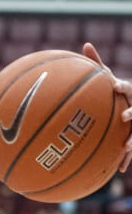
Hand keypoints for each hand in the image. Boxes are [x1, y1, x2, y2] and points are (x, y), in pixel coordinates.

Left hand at [83, 42, 131, 170]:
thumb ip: (98, 62)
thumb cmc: (116, 89)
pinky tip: (118, 170)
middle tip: (126, 117)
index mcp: (129, 92)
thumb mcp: (108, 75)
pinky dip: (125, 159)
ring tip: (128, 147)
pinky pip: (131, 149)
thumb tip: (86, 43)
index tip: (116, 85)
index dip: (123, 85)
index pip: (128, 87)